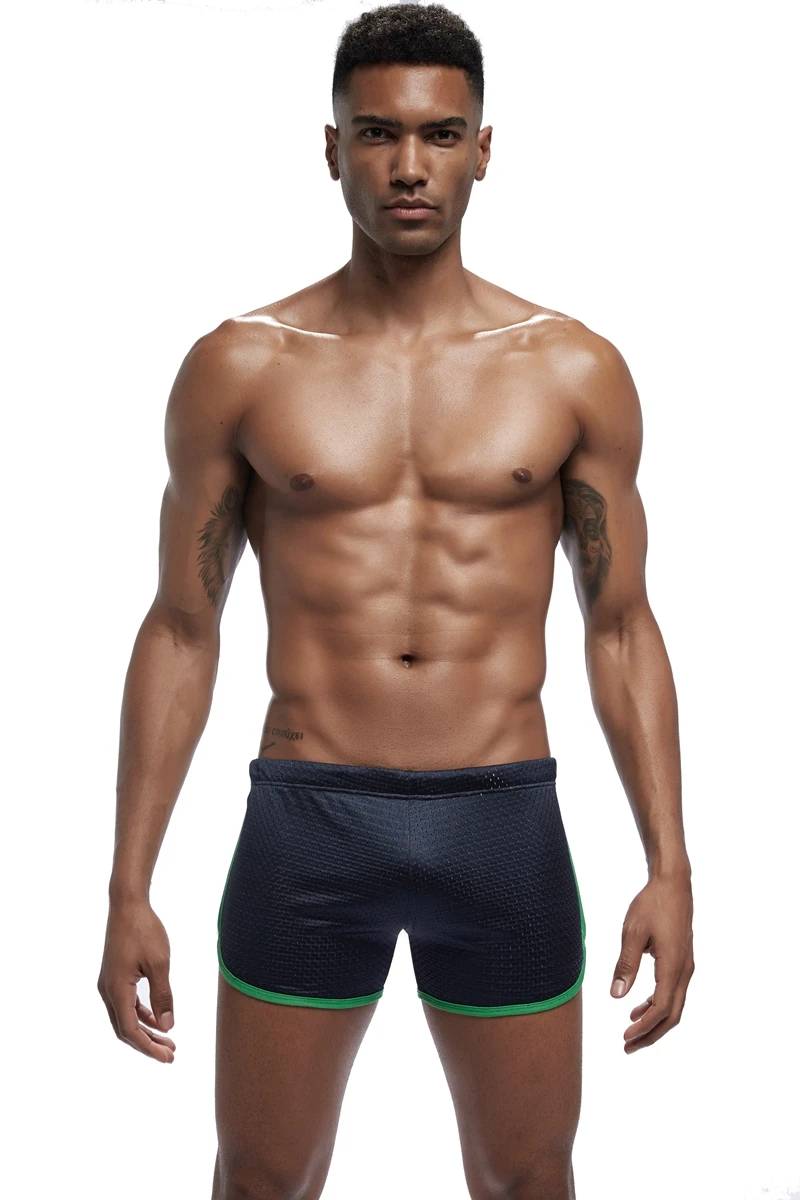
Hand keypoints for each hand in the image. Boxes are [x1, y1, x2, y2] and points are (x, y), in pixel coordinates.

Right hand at [97, 899, 175, 1062]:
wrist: (127, 904)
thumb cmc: (144, 930)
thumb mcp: (160, 964)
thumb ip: (163, 996)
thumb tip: (168, 1026)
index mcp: (116, 990)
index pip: (130, 1031)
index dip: (149, 1047)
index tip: (168, 1057)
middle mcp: (107, 990)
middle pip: (125, 1029)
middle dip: (148, 1044)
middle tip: (171, 1054)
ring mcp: (109, 983)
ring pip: (125, 1017)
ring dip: (145, 1030)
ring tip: (168, 1040)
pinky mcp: (114, 976)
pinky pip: (126, 1003)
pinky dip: (141, 1014)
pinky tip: (157, 1018)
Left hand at [610, 873, 693, 1052]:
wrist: (673, 884)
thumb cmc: (652, 904)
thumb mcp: (633, 932)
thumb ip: (625, 965)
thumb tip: (616, 995)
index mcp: (673, 965)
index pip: (661, 1008)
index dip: (643, 1027)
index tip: (625, 1037)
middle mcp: (684, 970)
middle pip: (672, 1015)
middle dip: (651, 1034)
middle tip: (628, 1047)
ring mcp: (686, 966)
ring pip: (674, 1005)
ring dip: (654, 1022)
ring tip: (630, 1031)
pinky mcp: (682, 960)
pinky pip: (673, 992)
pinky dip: (657, 1005)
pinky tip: (639, 1007)